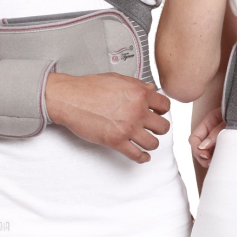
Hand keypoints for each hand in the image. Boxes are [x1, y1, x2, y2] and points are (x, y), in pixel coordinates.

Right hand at [45, 72, 169, 162]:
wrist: (70, 98)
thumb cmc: (89, 87)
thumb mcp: (118, 78)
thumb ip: (137, 85)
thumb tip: (150, 90)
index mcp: (139, 94)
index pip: (165, 105)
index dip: (163, 110)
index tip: (159, 113)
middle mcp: (137, 111)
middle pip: (163, 126)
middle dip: (160, 128)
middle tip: (154, 128)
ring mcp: (127, 128)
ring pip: (153, 143)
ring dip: (151, 143)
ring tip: (147, 141)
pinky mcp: (116, 141)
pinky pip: (136, 155)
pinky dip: (142, 158)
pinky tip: (142, 156)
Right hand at [189, 107, 224, 167]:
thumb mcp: (230, 122)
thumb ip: (216, 133)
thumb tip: (202, 147)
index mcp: (210, 121)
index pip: (194, 138)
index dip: (197, 149)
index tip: (207, 156)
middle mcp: (212, 130)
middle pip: (198, 148)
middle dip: (202, 157)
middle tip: (212, 162)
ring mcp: (218, 138)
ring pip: (206, 153)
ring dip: (209, 159)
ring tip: (219, 161)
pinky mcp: (226, 145)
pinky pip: (216, 154)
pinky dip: (217, 159)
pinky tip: (224, 161)